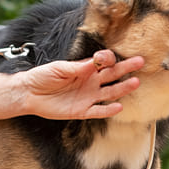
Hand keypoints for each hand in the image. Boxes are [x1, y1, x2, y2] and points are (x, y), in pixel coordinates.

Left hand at [19, 50, 143, 119]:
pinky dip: (108, 110)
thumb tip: (94, 62)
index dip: (107, 58)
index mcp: (84, 68)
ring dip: (122, 88)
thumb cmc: (42, 77)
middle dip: (125, 68)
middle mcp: (90, 82)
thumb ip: (76, 67)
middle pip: (111, 75)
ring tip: (135, 83)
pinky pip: (98, 111)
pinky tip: (119, 106)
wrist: (29, 94)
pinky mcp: (82, 111)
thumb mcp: (59, 68)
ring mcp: (88, 97)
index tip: (107, 57)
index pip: (102, 62)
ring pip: (109, 92)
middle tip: (140, 62)